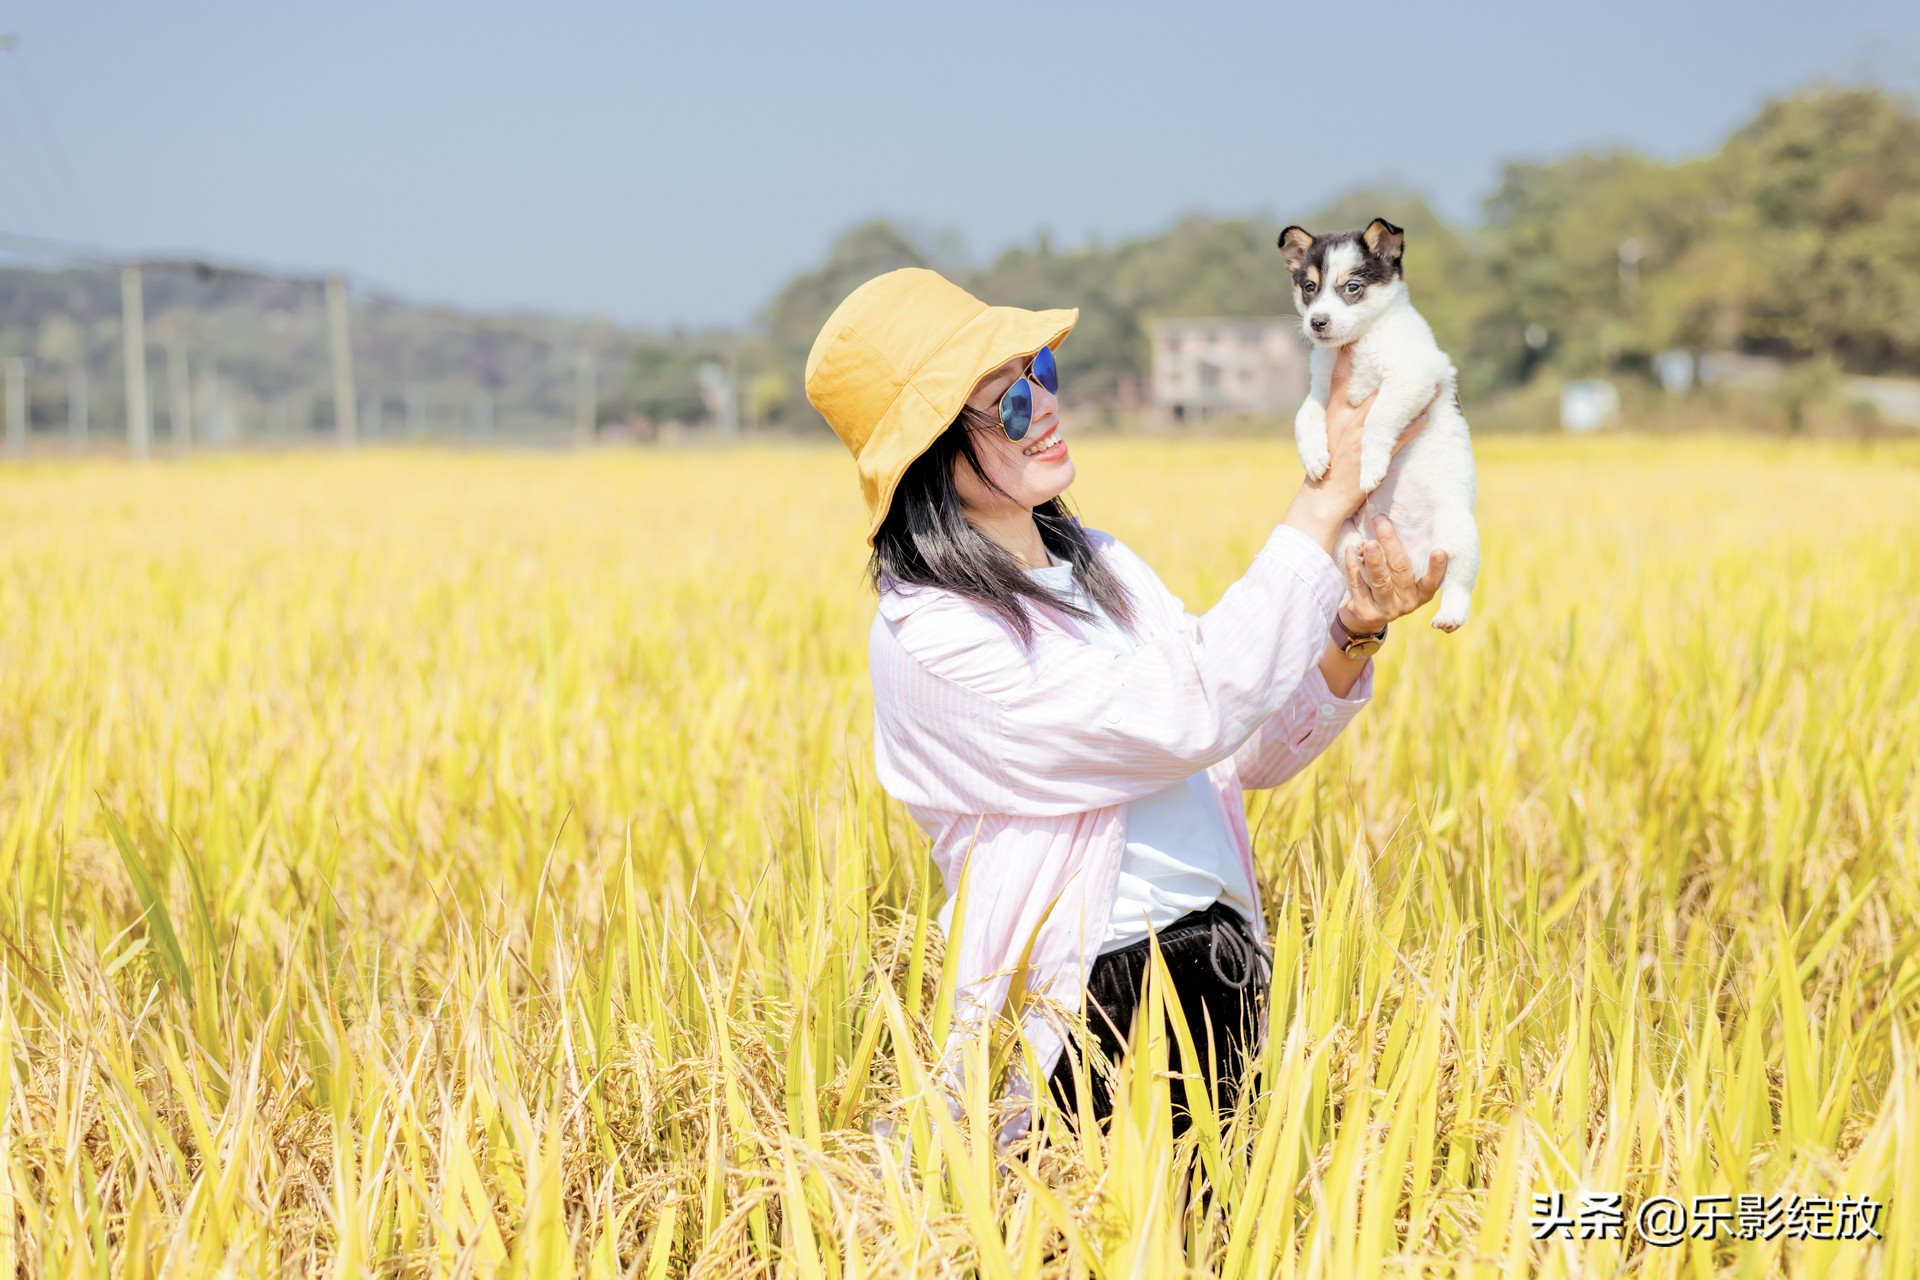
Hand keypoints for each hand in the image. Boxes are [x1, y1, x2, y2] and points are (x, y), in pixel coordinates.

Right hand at [1316, 349, 1439, 514]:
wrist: (1322, 498)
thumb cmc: (1326, 465)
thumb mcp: (1326, 433)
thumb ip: (1341, 413)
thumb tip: (1355, 393)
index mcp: (1333, 412)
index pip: (1340, 375)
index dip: (1351, 352)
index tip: (1365, 334)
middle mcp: (1346, 419)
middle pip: (1370, 385)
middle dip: (1389, 367)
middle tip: (1412, 348)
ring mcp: (1360, 436)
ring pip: (1389, 408)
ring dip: (1413, 396)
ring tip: (1433, 381)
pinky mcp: (1372, 455)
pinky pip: (1397, 438)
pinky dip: (1413, 426)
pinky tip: (1427, 414)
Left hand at [1339, 514, 1447, 633]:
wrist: (1367, 617)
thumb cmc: (1390, 584)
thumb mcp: (1403, 576)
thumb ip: (1408, 555)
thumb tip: (1402, 514)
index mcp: (1422, 592)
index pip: (1433, 580)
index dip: (1437, 567)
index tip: (1440, 551)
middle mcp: (1408, 602)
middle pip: (1401, 571)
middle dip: (1391, 544)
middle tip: (1381, 522)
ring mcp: (1387, 609)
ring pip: (1381, 581)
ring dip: (1374, 560)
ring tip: (1368, 543)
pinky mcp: (1367, 612)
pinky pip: (1359, 586)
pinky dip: (1354, 567)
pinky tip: (1350, 551)